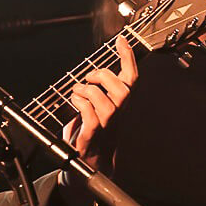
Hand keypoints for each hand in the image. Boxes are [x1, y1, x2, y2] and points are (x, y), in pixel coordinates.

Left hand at [65, 34, 136, 167]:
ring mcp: (107, 126)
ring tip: (78, 91)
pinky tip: (74, 101)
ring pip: (105, 101)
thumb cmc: (93, 134)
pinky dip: (79, 102)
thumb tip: (94, 71)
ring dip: (87, 90)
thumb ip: (100, 91)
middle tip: (89, 76)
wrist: (89, 165)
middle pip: (123, 89)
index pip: (131, 78)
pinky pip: (89, 113)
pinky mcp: (92, 134)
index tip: (121, 40)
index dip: (128, 58)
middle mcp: (118, 115)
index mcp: (121, 105)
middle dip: (103, 76)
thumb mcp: (99, 108)